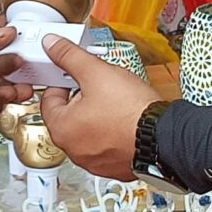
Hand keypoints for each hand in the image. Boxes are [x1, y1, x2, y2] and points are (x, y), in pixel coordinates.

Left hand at [36, 37, 155, 177]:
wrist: (163, 136)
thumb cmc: (131, 110)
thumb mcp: (96, 72)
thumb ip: (69, 56)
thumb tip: (51, 45)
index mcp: (61, 129)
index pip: (48, 99)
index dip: (62, 82)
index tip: (74, 75)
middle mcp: (73, 150)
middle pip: (68, 116)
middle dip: (80, 99)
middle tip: (99, 86)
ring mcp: (94, 161)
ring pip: (87, 131)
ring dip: (96, 116)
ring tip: (115, 103)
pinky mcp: (113, 167)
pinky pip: (105, 145)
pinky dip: (111, 133)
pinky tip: (124, 120)